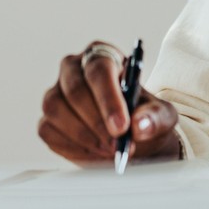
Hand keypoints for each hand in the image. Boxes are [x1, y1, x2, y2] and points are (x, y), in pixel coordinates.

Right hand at [37, 41, 180, 164]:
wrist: (132, 138)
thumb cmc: (145, 117)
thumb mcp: (162, 116)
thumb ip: (155, 117)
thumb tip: (139, 125)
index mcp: (104, 57)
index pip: (100, 70)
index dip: (109, 99)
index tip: (121, 127)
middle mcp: (74, 70)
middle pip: (75, 89)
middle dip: (96, 121)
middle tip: (116, 144)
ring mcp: (55, 94)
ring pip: (56, 109)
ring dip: (84, 135)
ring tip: (109, 149)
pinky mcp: (47, 120)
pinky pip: (48, 130)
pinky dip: (72, 146)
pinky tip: (94, 152)